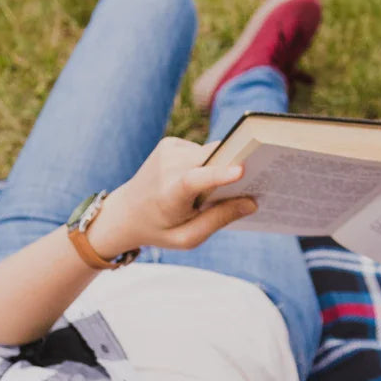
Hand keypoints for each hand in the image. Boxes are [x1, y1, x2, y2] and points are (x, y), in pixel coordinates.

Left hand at [87, 138, 256, 255]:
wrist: (125, 212)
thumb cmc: (160, 229)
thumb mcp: (187, 237)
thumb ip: (218, 220)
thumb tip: (252, 202)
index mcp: (169, 195)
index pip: (195, 181)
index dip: (219, 175)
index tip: (242, 171)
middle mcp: (167, 167)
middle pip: (213, 158)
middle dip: (235, 164)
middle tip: (255, 179)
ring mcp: (167, 150)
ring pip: (211, 152)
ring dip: (217, 168)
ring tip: (204, 192)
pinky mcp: (169, 143)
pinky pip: (202, 150)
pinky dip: (204, 164)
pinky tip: (191, 181)